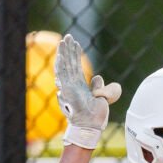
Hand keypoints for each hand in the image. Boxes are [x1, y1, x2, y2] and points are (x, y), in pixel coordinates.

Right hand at [55, 33, 119, 149]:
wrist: (91, 126)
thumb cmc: (96, 116)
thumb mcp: (102, 98)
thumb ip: (101, 88)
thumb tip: (98, 77)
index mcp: (80, 85)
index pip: (76, 66)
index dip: (75, 55)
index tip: (76, 44)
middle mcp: (72, 84)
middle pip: (69, 63)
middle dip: (68, 50)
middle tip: (68, 37)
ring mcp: (68, 87)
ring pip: (64, 66)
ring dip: (64, 53)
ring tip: (64, 40)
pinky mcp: (67, 91)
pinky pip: (62, 76)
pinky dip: (61, 65)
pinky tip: (61, 54)